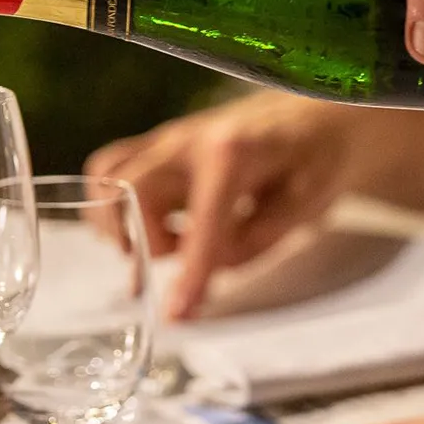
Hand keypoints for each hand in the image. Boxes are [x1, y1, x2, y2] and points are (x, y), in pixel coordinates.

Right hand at [84, 93, 363, 320]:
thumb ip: (256, 238)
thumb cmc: (316, 155)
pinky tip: (153, 224)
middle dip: (140, 238)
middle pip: (132, 189)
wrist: (313, 109)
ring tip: (161, 241)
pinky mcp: (157, 144)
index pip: (202, 220)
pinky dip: (117, 203)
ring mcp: (167, 138)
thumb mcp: (306, 203)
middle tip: (169, 262)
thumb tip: (210, 265)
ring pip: (107, 175)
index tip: (176, 314)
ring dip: (120, 220)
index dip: (190, 271)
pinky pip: (111, 169)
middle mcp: (189, 139)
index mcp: (235, 152)